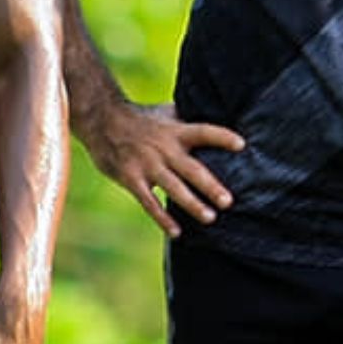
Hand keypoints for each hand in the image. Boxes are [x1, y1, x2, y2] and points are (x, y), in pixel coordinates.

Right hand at [82, 98, 245, 237]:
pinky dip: (162, 218)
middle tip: (228, 201)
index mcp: (176, 131)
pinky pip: (149, 202)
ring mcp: (147, 165)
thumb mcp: (165, 113)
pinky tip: (177, 232)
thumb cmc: (141, 118)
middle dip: (210, 186)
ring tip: (210, 218)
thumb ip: (188, 118)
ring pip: (173, 188)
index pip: (204, 132)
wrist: (100, 120)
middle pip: (191, 168)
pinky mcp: (131, 178)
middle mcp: (164, 148)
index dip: (222, 137)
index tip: (242, 145)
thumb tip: (217, 111)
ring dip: (192, 204)